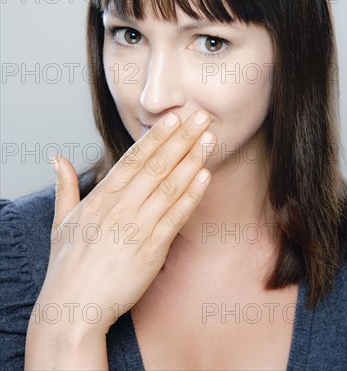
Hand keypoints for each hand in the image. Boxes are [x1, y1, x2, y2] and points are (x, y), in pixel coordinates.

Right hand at [35, 109, 214, 335]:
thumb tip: (57, 158)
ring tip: (209, 140)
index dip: (156, 137)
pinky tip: (204, 177)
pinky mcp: (151, 250)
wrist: (73, 307)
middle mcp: (120, 208)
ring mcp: (136, 228)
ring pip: (169, 186)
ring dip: (192, 160)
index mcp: (101, 197)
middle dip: (181, 139)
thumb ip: (65, 186)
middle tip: (201, 117)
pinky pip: (175, 217)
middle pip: (156, 166)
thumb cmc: (68, 265)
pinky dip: (191, 196)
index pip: (133, 159)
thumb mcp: (61, 220)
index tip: (174, 118)